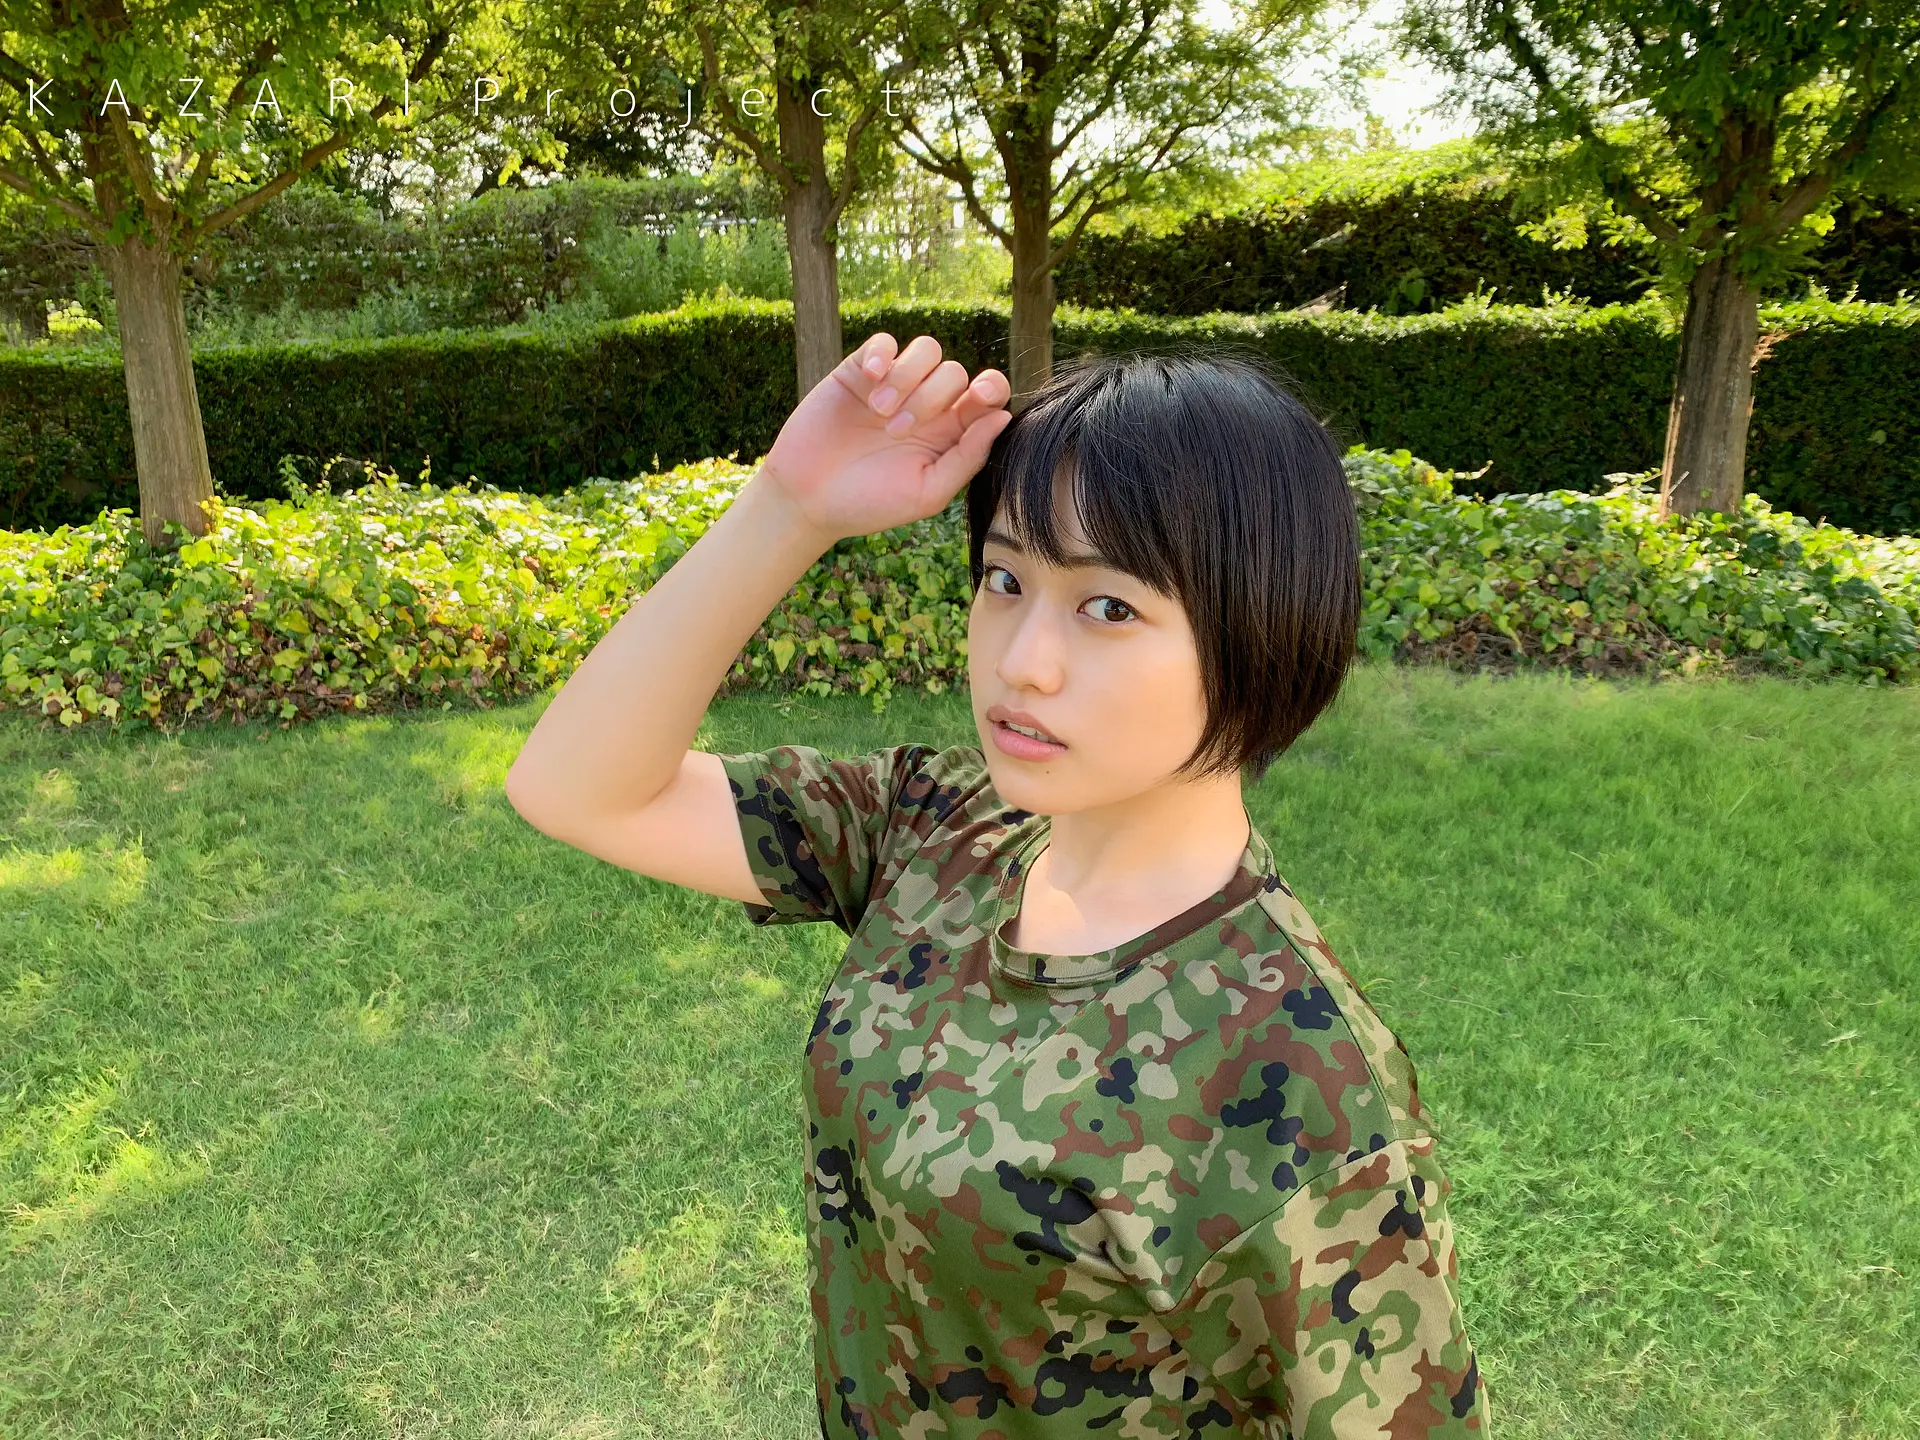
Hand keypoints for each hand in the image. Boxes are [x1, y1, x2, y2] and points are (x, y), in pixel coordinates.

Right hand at [759, 333, 1012, 542]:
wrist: (808, 500)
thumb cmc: (870, 504)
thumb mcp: (927, 492)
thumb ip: (968, 457)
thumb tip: (1003, 417)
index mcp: (951, 433)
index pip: (988, 395)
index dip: (991, 388)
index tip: (978, 398)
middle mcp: (928, 404)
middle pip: (955, 372)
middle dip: (931, 398)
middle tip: (897, 431)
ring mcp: (893, 385)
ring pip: (926, 349)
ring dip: (907, 378)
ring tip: (879, 411)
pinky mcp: (859, 371)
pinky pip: (883, 342)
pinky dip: (882, 353)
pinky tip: (870, 379)